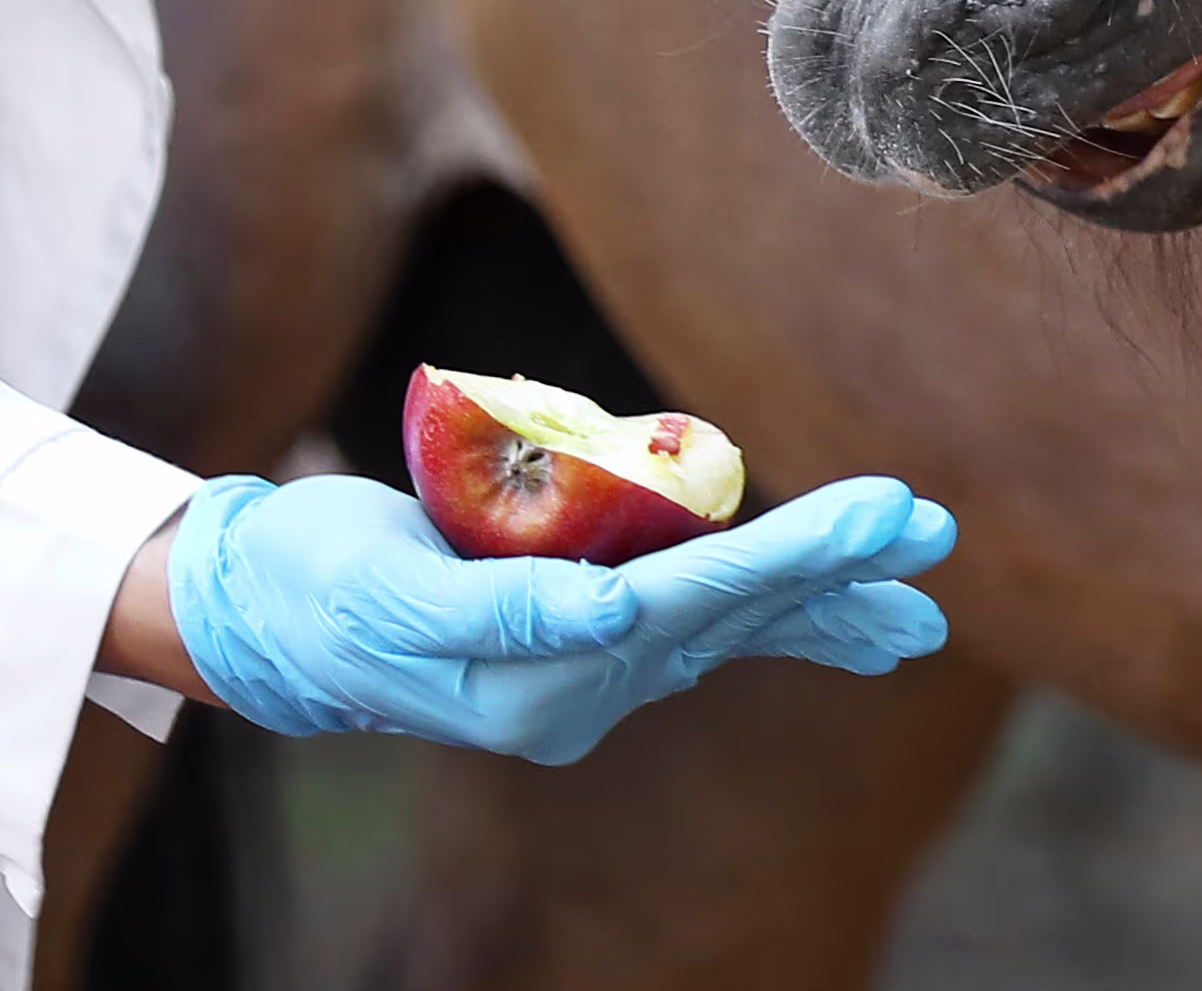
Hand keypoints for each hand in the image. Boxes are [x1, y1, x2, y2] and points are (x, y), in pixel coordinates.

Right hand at [154, 471, 954, 762]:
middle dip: (837, 572)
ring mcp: (591, 670)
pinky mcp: (587, 638)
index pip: (693, 604)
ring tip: (921, 593)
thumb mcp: (392, 588)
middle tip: (931, 529)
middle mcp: (585, 687)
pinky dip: (778, 613)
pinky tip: (846, 618)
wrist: (270, 617)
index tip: (881, 514)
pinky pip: (702, 623)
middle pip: (734, 617)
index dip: (793, 554)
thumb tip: (614, 616)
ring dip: (829, 602)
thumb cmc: (319, 585)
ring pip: (733, 627)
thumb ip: (502, 608)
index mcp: (543, 682)